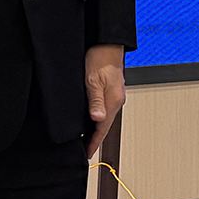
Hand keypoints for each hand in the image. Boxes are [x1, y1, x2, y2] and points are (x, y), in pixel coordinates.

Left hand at [85, 44, 126, 158]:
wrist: (107, 44)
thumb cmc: (99, 59)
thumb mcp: (93, 81)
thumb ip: (95, 101)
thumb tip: (97, 119)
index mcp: (112, 102)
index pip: (102, 130)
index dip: (93, 143)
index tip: (86, 154)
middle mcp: (115, 101)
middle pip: (104, 126)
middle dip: (94, 139)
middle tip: (83, 150)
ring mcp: (114, 96)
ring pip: (104, 117)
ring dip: (95, 128)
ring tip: (84, 138)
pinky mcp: (111, 90)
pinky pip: (104, 108)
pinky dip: (97, 118)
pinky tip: (90, 118)